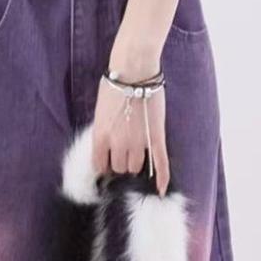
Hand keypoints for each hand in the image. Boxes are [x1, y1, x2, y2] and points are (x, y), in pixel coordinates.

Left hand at [93, 69, 168, 193]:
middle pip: (120, 168)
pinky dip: (161, 178)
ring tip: (137, 153)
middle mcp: (118, 144)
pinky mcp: (156, 138)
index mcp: (100, 137)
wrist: (134, 70)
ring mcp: (138, 143)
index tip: (108, 164)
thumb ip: (102, 131)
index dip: (105, 166)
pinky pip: (160, 163)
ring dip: (135, 163)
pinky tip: (160, 190)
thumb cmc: (114, 85)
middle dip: (121, 163)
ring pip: (136, 167)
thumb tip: (106, 144)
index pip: (100, 166)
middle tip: (124, 152)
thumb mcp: (99, 111)